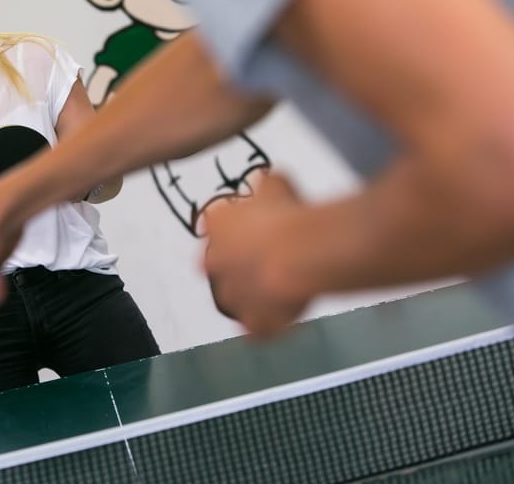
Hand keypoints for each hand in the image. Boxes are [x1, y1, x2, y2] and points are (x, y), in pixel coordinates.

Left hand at [201, 170, 311, 337]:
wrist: (298, 253)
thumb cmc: (287, 214)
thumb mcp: (276, 183)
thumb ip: (267, 187)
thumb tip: (270, 183)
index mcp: (216, 225)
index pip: (215, 226)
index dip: (235, 228)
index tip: (252, 228)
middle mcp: (216, 262)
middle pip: (217, 266)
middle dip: (236, 264)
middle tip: (263, 259)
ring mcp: (233, 296)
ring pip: (236, 301)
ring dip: (252, 297)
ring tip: (277, 291)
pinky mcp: (254, 323)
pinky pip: (258, 332)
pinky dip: (268, 328)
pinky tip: (282, 320)